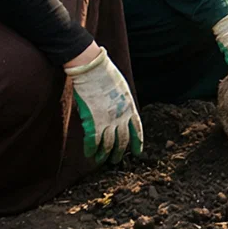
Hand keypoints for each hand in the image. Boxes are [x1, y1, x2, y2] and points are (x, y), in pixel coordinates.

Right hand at [66, 48, 142, 162]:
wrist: (92, 68)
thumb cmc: (105, 75)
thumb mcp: (122, 89)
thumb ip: (123, 103)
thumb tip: (120, 114)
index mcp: (130, 107)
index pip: (137, 129)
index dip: (137, 142)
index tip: (138, 153)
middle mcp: (121, 116)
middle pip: (122, 140)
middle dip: (119, 152)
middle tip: (115, 160)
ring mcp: (107, 120)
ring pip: (108, 144)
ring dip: (104, 154)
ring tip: (101, 160)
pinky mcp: (93, 120)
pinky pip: (93, 141)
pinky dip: (92, 149)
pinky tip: (89, 154)